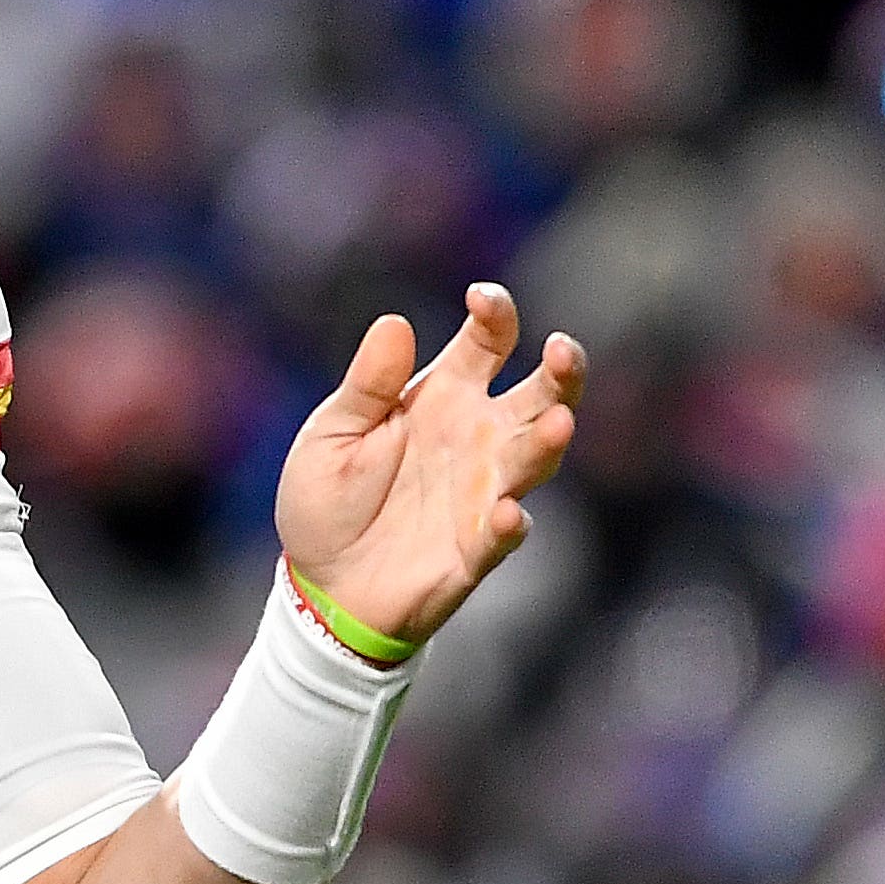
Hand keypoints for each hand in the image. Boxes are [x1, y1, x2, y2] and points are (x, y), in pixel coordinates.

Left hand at [277, 283, 584, 648]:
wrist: (321, 584)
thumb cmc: (328, 499)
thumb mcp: (333, 434)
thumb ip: (367, 385)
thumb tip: (395, 323)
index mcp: (443, 396)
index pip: (487, 345)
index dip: (497, 317)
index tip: (485, 299)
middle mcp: (478, 437)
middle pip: (540, 394)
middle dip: (562, 371)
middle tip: (562, 350)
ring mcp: (485, 491)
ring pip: (535, 458)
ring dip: (549, 440)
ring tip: (556, 423)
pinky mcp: (478, 546)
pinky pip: (505, 531)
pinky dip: (509, 523)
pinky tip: (505, 512)